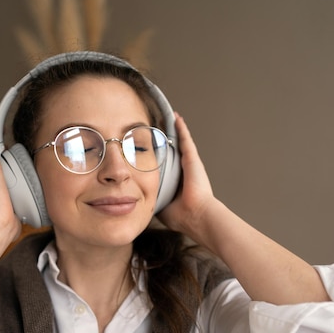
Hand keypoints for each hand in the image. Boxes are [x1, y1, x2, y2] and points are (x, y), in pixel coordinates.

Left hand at [157, 113, 217, 236]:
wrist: (195, 215)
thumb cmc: (180, 215)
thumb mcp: (160, 205)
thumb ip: (151, 199)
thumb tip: (138, 198)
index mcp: (175, 182)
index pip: (164, 166)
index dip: (157, 157)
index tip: (146, 148)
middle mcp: (183, 171)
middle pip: (172, 151)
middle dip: (164, 140)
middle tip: (155, 127)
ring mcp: (189, 164)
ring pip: (179, 143)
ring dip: (174, 130)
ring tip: (167, 117)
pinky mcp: (192, 159)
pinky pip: (185, 140)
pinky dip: (181, 128)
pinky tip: (176, 117)